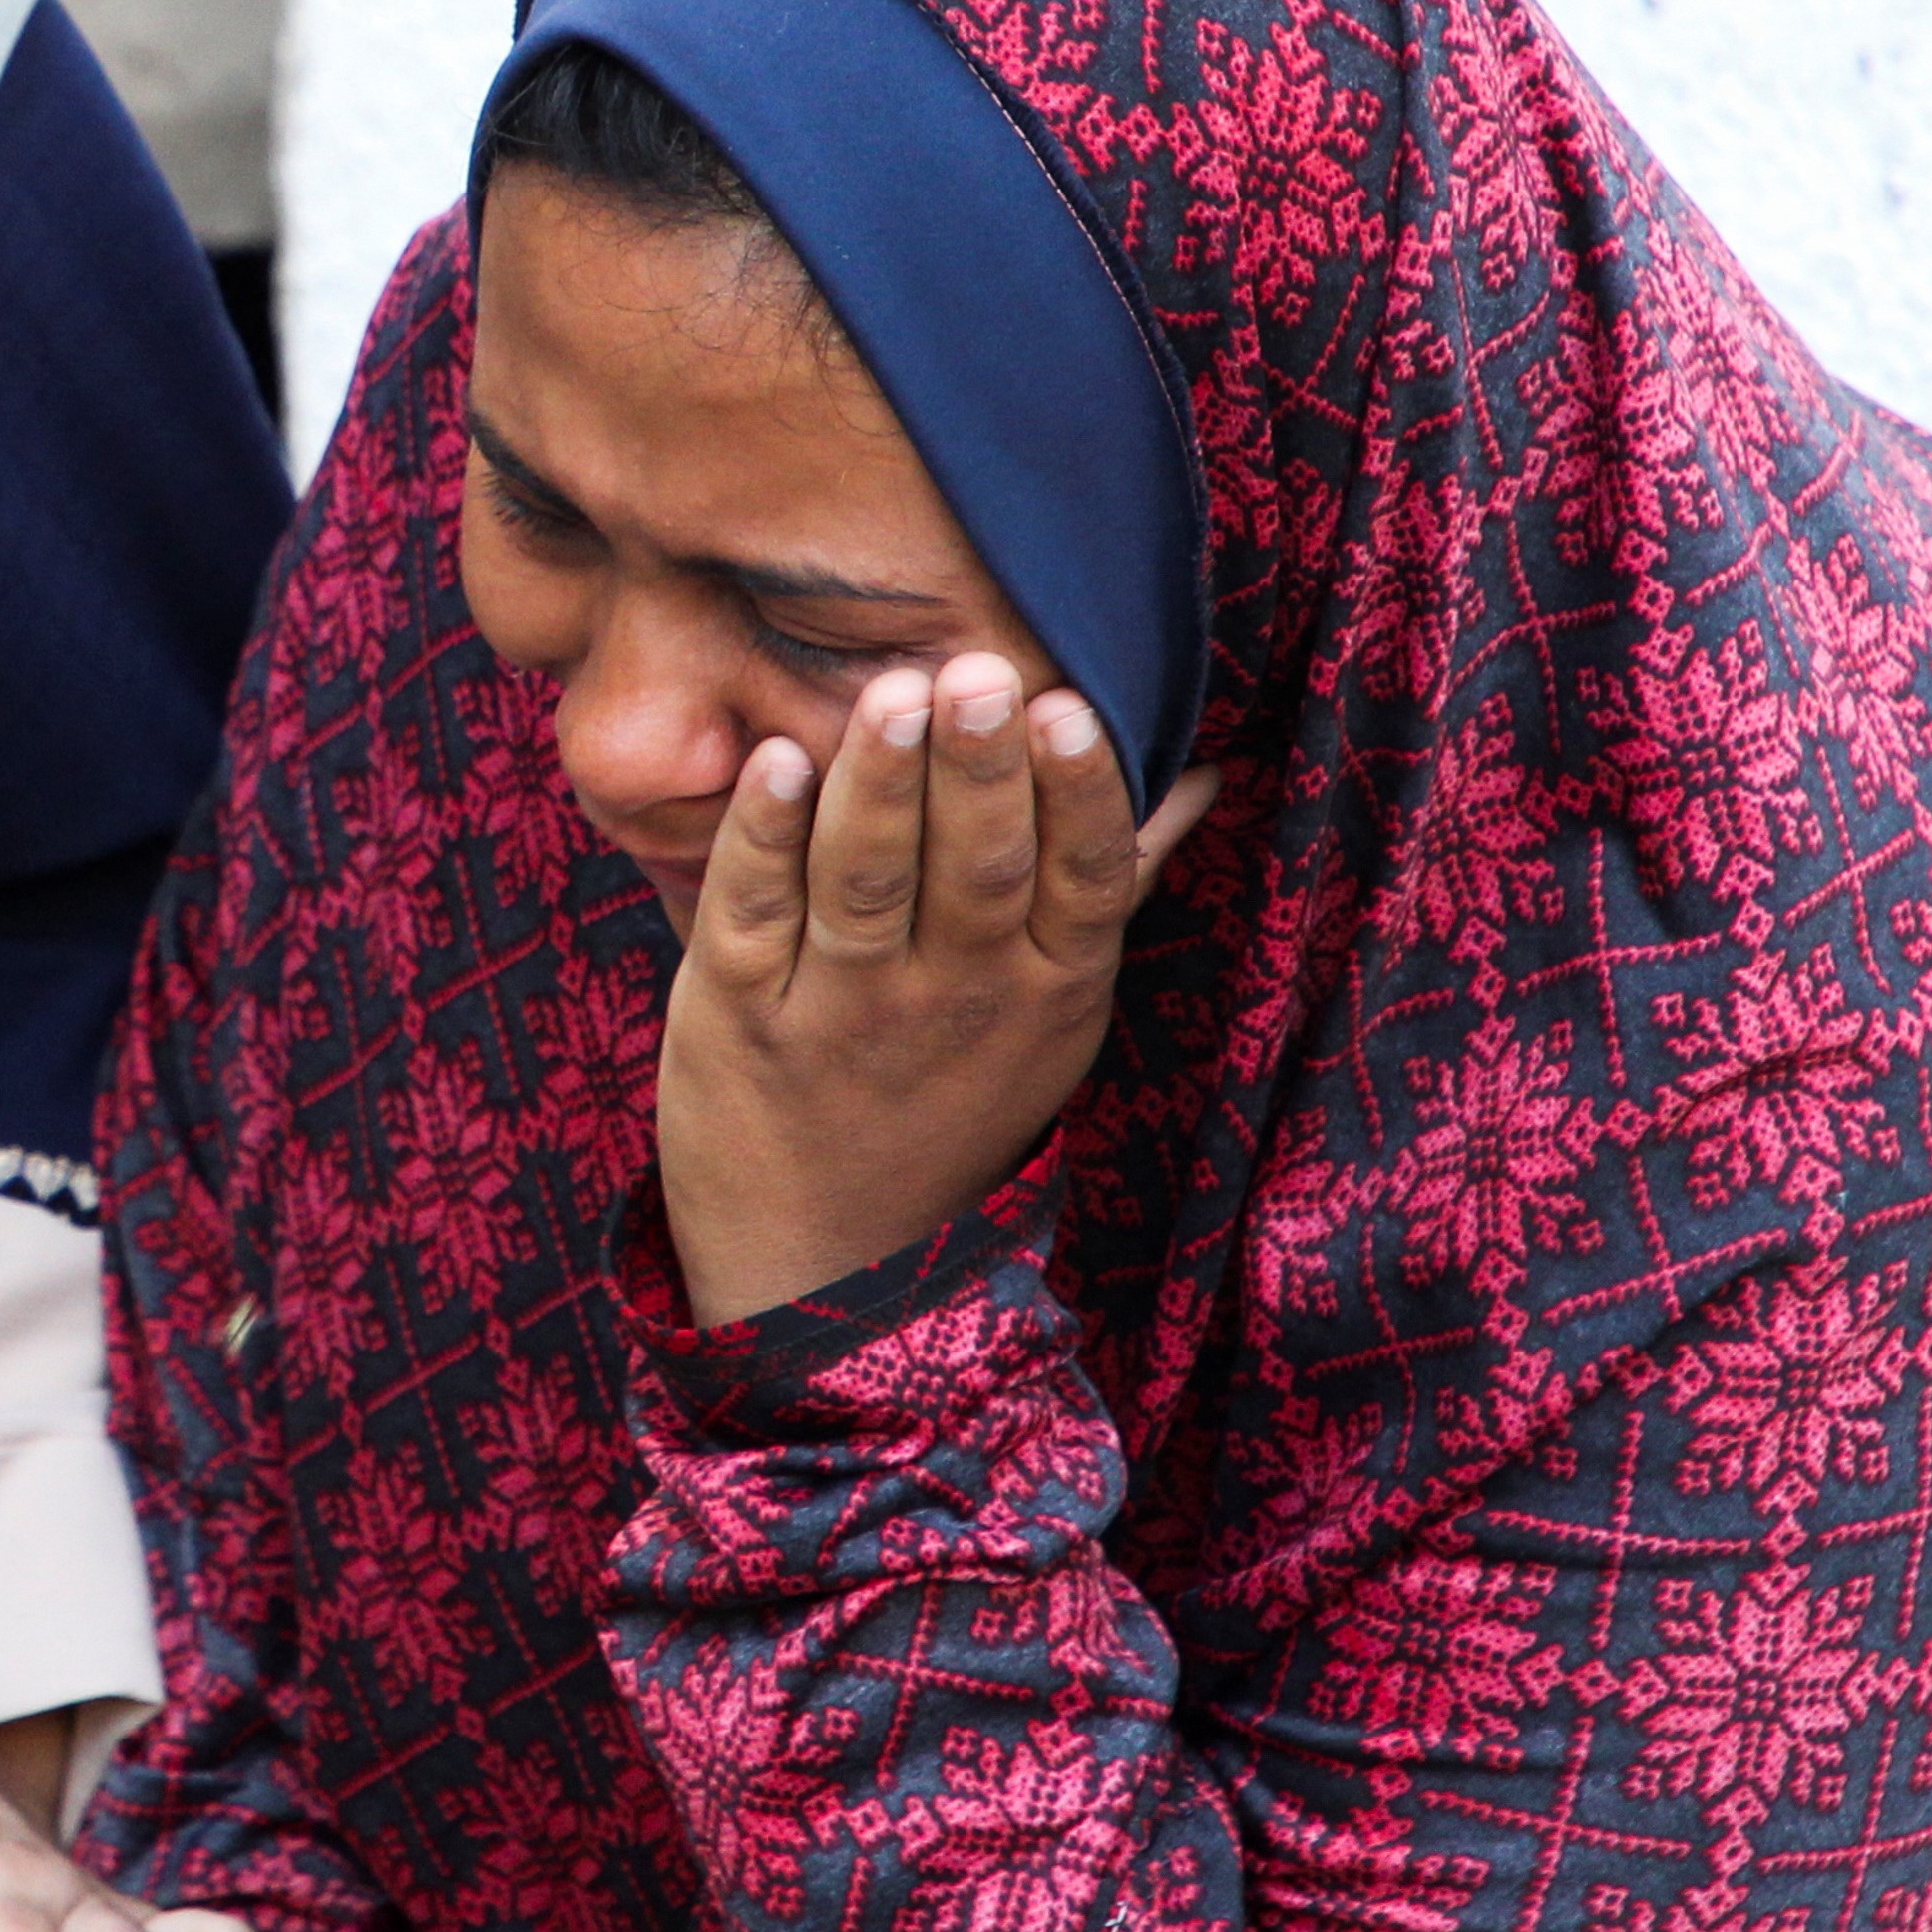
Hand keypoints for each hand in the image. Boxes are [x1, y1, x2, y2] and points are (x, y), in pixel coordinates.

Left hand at [652, 651, 1221, 1324]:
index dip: (1076, 795)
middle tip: (978, 671)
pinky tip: (772, 760)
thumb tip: (1196, 772)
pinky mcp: (735, 1012)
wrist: (824, 1260)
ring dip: (878, 784)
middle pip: (974, 870)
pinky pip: (750, 911)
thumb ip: (1112, 880)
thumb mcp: (1055, 1012)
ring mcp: (841, 1007)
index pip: (1080, 880)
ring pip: (864, 881)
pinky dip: (759, 836)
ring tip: (892, 695)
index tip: (1069, 707)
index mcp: (1048, 990)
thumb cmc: (951, 1097)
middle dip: (977, 768)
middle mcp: (953, 1000)